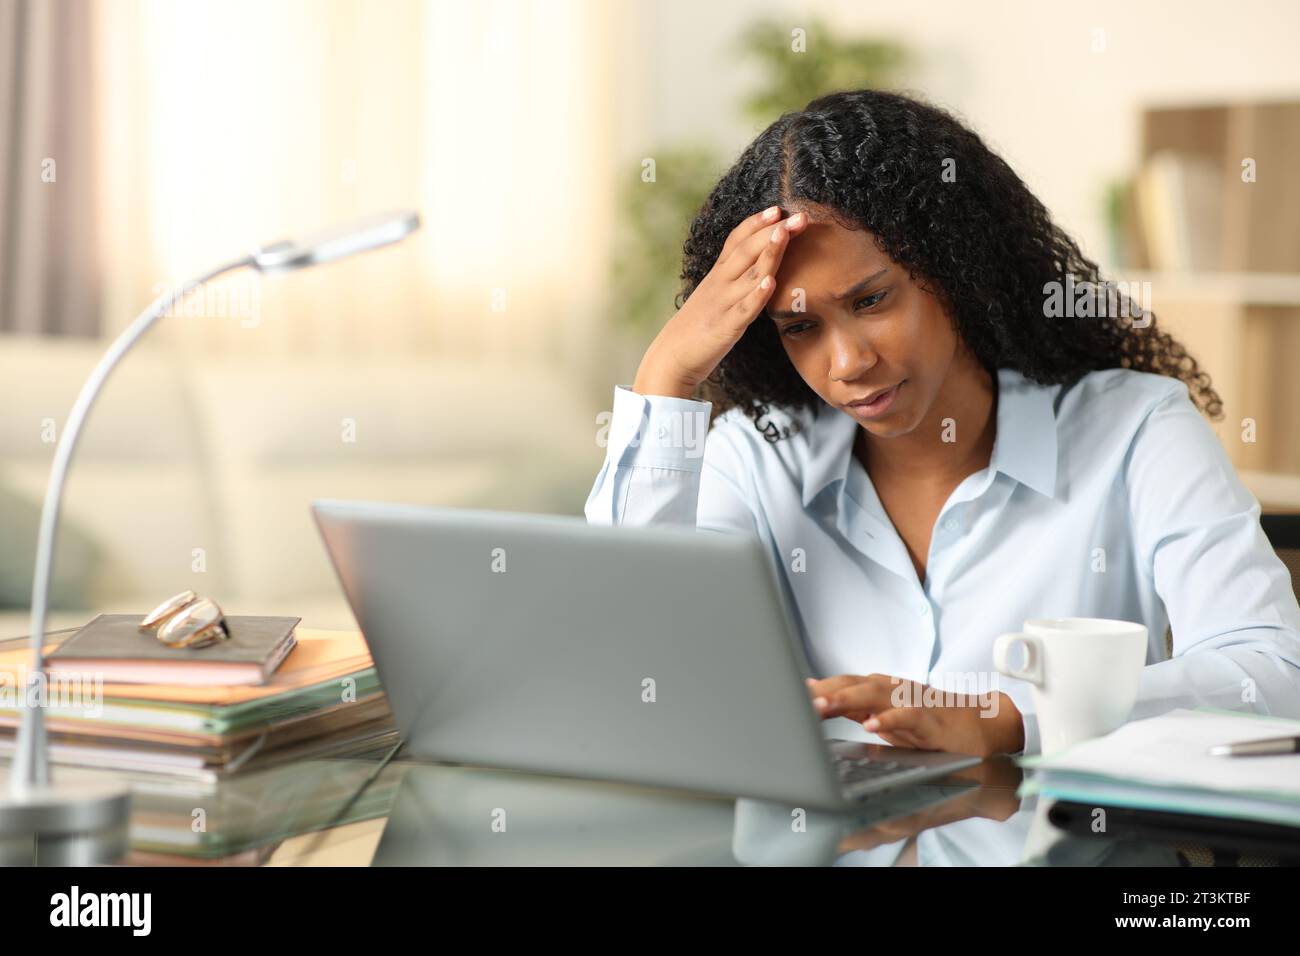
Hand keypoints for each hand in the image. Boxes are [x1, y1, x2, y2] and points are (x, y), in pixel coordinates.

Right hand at [632, 205, 808, 398]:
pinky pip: (743, 309)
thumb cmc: (698, 327)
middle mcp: (720, 284)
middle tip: (799, 216)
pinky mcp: (725, 327)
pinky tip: (771, 282)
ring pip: (748, 274)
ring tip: (785, 234)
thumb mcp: (715, 296)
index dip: (755, 223)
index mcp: (718, 275)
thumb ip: (734, 280)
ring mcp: (722, 304)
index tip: (776, 208)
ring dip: (768, 253)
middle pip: (746, 250)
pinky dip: (757, 295)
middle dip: (773, 231)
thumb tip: (760, 268)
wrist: (672, 357)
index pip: (736, 241)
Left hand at [806, 673, 1023, 757]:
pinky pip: (909, 716)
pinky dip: (890, 719)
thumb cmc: (929, 722)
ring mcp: (912, 701)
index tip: (784, 688)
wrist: (981, 725)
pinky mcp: (932, 719)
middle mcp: (893, 690)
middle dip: (824, 691)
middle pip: (853, 685)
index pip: (843, 683)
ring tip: (821, 705)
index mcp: (880, 690)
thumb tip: (815, 700)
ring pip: (875, 694)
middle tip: (797, 698)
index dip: (816, 687)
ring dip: (846, 699)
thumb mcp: (886, 716)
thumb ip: (854, 708)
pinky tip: (872, 725)